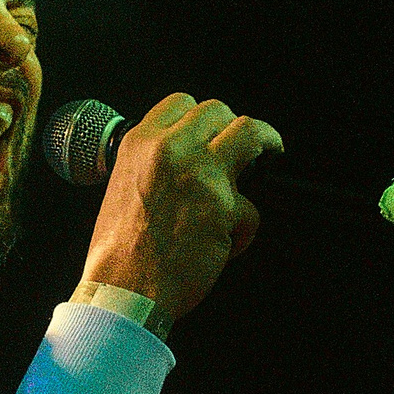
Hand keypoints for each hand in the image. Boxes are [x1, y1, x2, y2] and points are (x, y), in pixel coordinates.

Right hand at [81, 93, 283, 327]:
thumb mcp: (124, 186)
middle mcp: (169, 149)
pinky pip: (252, 208)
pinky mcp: (225, 206)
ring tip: (273, 154)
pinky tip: (226, 246)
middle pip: (218, 112)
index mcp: (139, 143)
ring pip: (250, 133)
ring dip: (266, 142)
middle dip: (234, 127)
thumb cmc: (120, 251)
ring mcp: (200, 174)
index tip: (216, 127)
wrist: (122, 291)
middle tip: (247, 146)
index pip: (181, 103)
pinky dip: (243, 230)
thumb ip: (154, 164)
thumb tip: (189, 158)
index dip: (204, 116)